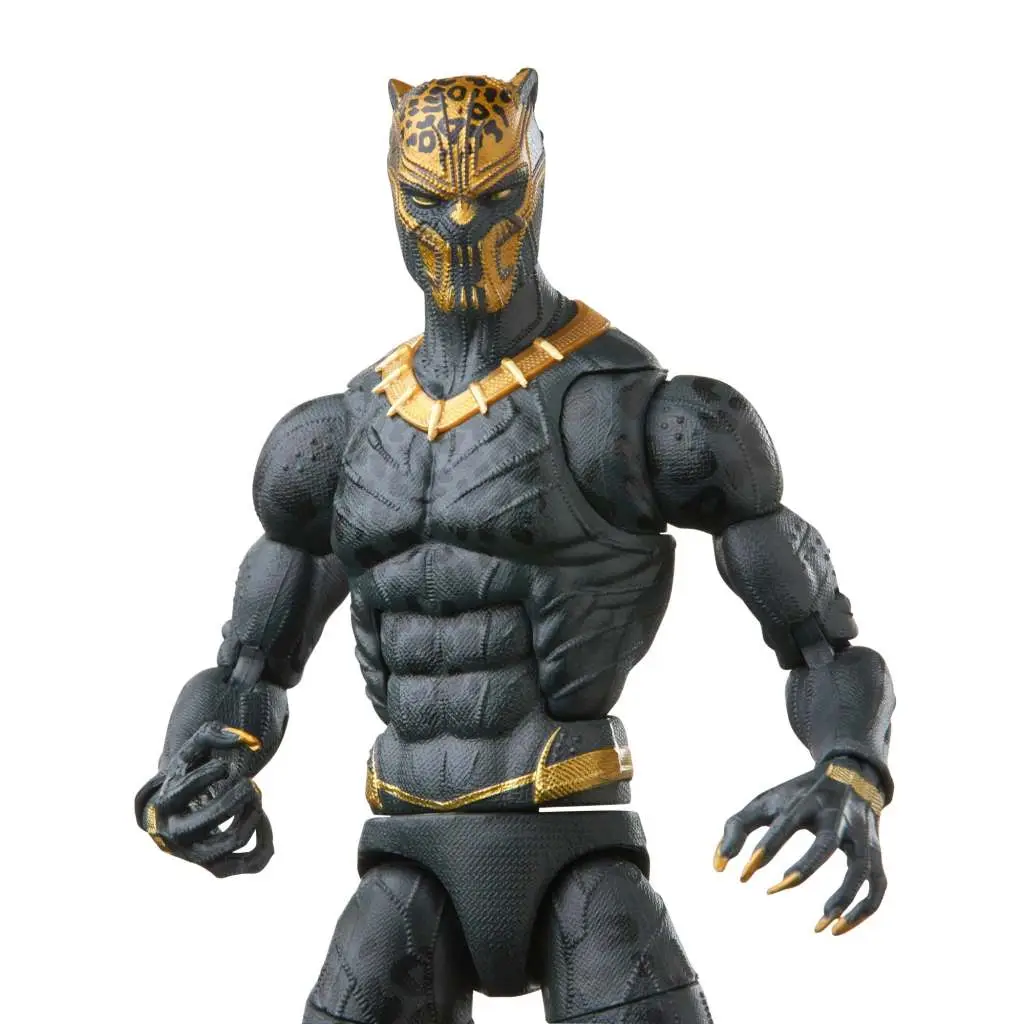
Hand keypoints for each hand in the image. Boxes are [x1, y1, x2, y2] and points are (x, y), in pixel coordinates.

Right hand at [135, 722, 273, 877]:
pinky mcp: (218, 868)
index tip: (223, 767)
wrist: (181, 813)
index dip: (209, 773)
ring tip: (255, 795)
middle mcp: (174, 837)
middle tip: (248, 782)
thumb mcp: (190, 752)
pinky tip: (263, 820)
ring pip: (234, 840)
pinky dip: (266, 842)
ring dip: (254, 812)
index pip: (183, 791)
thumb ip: (211, 734)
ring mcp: (196, 856)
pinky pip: (251, 863)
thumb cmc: (189, 776)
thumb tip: (247, 740)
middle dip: (239, 792)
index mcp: (161, 807)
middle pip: (213, 817)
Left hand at [713, 757, 886, 934]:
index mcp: (805, 802)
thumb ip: (737, 828)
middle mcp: (836, 817)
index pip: (783, 826)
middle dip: (803, 869)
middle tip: (774, 890)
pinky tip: (838, 928)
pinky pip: (878, 885)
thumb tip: (718, 868)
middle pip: (825, 844)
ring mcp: (860, 836)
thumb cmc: (797, 796)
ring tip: (819, 927)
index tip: (742, 876)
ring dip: (843, 899)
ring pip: (860, 870)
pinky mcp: (875, 852)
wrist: (850, 774)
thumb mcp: (766, 802)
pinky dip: (864, 910)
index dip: (763, 851)